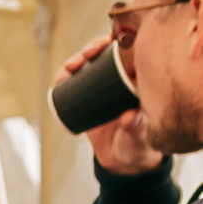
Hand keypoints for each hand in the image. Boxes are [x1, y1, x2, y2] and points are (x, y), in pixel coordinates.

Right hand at [57, 35, 165, 175]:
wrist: (121, 161)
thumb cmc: (137, 147)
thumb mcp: (139, 137)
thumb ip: (137, 128)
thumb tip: (129, 116)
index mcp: (141, 82)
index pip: (133, 53)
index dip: (122, 42)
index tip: (111, 42)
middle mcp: (122, 81)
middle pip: (107, 55)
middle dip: (95, 48)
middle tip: (88, 54)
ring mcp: (103, 90)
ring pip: (89, 67)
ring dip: (78, 60)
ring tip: (71, 66)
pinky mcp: (87, 100)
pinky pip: (74, 84)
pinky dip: (65, 77)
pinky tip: (62, 75)